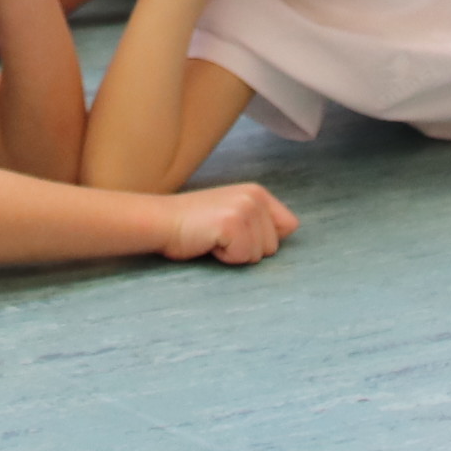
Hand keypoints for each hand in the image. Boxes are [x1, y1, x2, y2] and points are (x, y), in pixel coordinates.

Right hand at [162, 180, 299, 265]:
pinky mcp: (232, 225)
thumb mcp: (233, 212)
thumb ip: (258, 220)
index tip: (237, 234)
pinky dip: (225, 258)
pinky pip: (243, 258)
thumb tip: (288, 233)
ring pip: (259, 255)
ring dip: (235, 254)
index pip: (289, 226)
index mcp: (258, 192)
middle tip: (219, 236)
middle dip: (247, 249)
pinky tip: (209, 243)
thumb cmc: (194, 224)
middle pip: (273, 246)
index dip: (264, 239)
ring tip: (213, 239)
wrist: (161, 221)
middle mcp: (255, 197)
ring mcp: (245, 209)